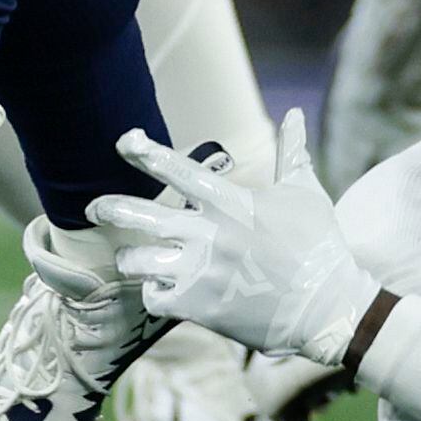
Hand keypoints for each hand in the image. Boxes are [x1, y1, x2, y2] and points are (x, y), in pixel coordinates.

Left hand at [95, 109, 383, 362]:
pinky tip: (164, 289)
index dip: (148, 154)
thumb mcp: (305, 192)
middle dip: (112, 207)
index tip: (125, 140)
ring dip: (132, 258)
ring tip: (134, 257)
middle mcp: (210, 236)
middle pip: (143, 216)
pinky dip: (154, 292)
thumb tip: (292, 112)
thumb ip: (291, 150)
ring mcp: (200, 273)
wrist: (326, 307)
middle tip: (95, 206)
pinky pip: (152, 298)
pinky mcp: (198, 308)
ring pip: (138, 261)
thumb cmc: (318, 245)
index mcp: (233, 204)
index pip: (180, 171)